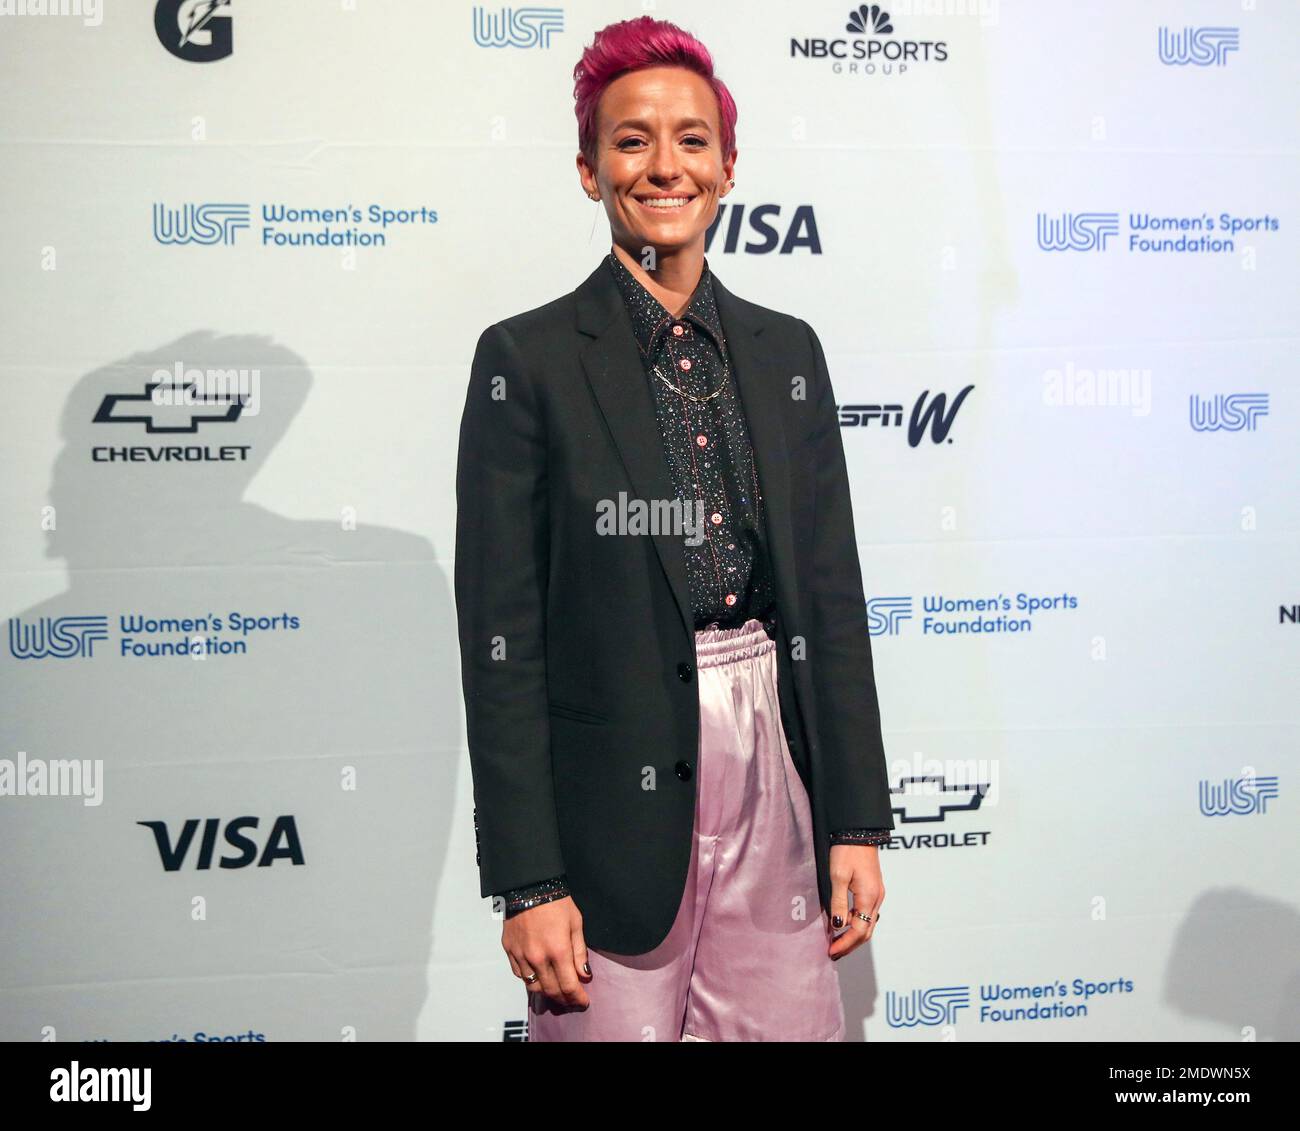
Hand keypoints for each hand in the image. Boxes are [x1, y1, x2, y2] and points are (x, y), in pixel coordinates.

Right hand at [502, 895, 591, 1006]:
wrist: (528, 885)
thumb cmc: (555, 901)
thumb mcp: (576, 923)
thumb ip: (580, 952)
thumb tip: (583, 975)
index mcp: (558, 950)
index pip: (568, 986)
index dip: (577, 998)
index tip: (583, 1002)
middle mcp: (538, 957)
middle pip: (551, 991)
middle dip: (564, 1000)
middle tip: (572, 1001)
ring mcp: (521, 955)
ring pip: (534, 987)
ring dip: (547, 993)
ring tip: (556, 993)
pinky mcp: (509, 950)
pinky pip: (519, 974)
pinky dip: (530, 980)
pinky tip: (539, 978)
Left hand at [827, 844, 884, 959]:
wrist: (859, 832)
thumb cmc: (847, 851)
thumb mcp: (837, 877)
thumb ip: (837, 902)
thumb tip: (837, 926)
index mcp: (869, 897)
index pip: (859, 931)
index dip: (845, 944)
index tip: (831, 951)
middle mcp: (877, 898)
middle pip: (866, 931)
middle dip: (850, 944)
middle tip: (834, 952)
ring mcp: (877, 894)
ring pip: (867, 923)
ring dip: (853, 934)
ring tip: (835, 940)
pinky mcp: (873, 888)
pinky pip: (866, 912)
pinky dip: (855, 922)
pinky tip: (842, 921)